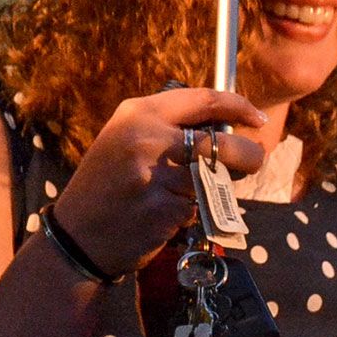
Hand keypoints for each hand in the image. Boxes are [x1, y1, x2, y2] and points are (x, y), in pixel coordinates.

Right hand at [47, 88, 268, 277]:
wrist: (78, 236)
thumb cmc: (109, 186)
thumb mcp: (127, 140)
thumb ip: (170, 128)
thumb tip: (228, 127)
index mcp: (139, 113)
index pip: (204, 100)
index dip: (239, 106)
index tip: (257, 119)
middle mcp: (148, 138)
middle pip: (224, 143)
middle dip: (248, 156)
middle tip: (252, 163)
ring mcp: (158, 175)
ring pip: (217, 179)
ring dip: (218, 189)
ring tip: (192, 194)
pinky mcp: (167, 209)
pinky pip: (204, 208)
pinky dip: (197, 213)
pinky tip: (171, 217)